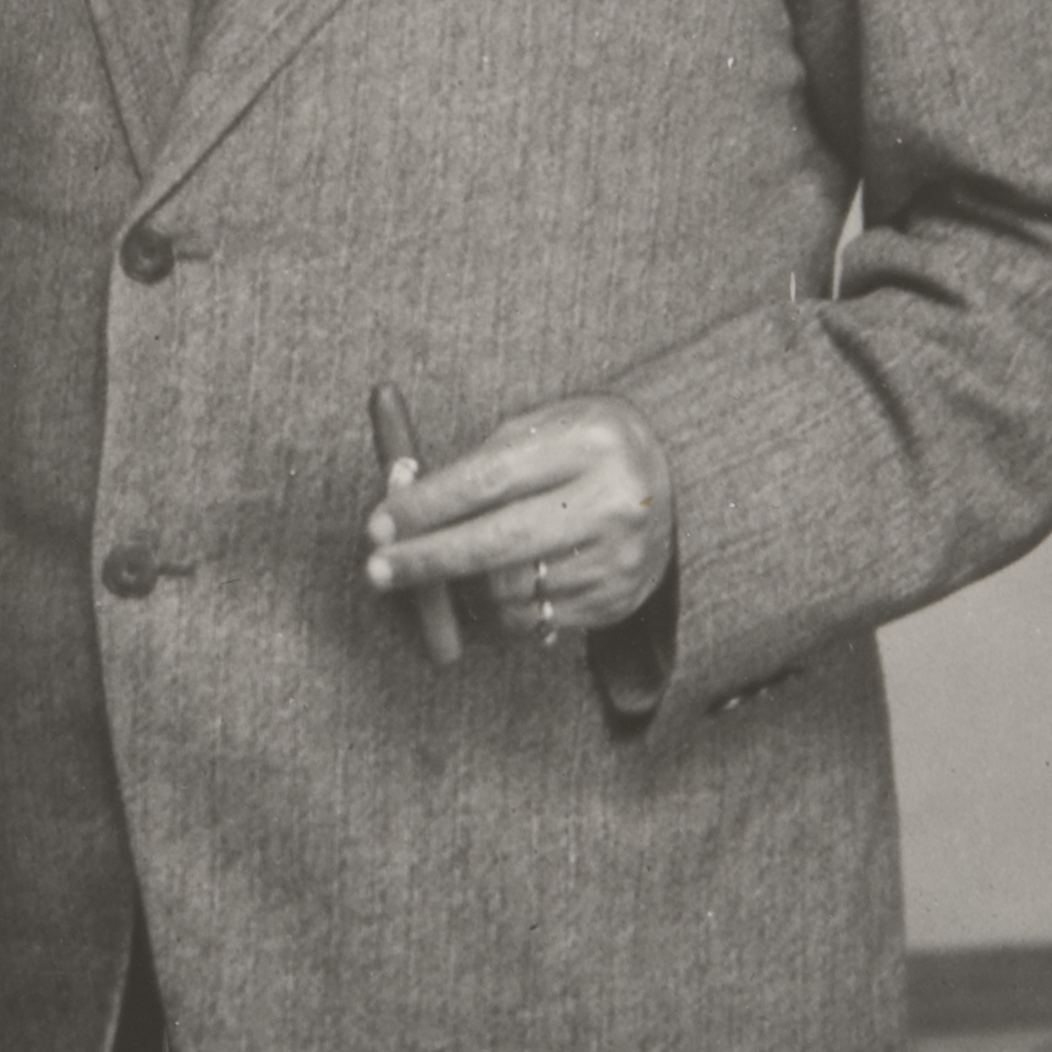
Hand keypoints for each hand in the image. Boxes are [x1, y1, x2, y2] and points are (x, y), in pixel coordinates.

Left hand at [364, 397, 672, 643]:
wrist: (674, 480)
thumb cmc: (579, 449)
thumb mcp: (539, 432)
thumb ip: (475, 465)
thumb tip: (401, 502)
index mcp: (588, 442)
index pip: (489, 480)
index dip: (426, 506)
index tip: (378, 525)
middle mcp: (612, 501)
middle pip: (498, 543)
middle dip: (428, 560)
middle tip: (377, 570)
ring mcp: (620, 557)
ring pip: (511, 590)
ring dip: (464, 586)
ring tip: (452, 565)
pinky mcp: (617, 599)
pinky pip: (534, 619)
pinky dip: (499, 608)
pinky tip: (496, 582)